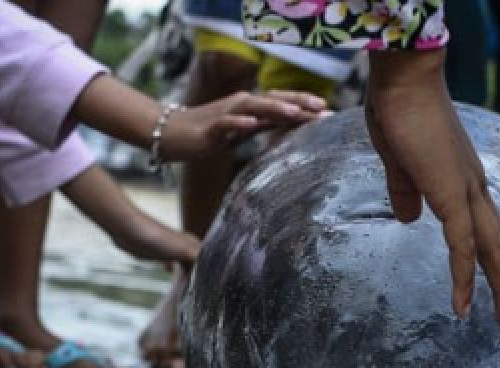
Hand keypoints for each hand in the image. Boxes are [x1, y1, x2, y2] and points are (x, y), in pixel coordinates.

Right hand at [73, 76, 329, 160]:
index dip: (304, 106)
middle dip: (298, 103)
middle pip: (274, 100)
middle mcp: (241, 105)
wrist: (170, 135)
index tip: (328, 112)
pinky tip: (253, 124)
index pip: (282, 104)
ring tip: (296, 113)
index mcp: (251, 108)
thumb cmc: (209, 134)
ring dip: (275, 108)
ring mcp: (226, 114)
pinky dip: (240, 122)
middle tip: (322, 108)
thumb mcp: (242, 131)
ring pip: (254, 107)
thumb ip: (264, 126)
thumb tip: (291, 127)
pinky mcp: (210, 127)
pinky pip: (227, 123)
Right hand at [366, 50, 499, 326]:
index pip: (484, 229)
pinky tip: (463, 306)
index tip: (492, 287)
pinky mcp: (451, 195)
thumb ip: (405, 191)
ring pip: (492, 250)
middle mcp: (474, 188)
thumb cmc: (399, 109)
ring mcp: (467, 191)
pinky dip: (465, 278)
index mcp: (463, 181)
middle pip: (499, 245)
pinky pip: (462, 246)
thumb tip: (407, 219)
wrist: (404, 78)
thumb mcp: (399, 161)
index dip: (490, 259)